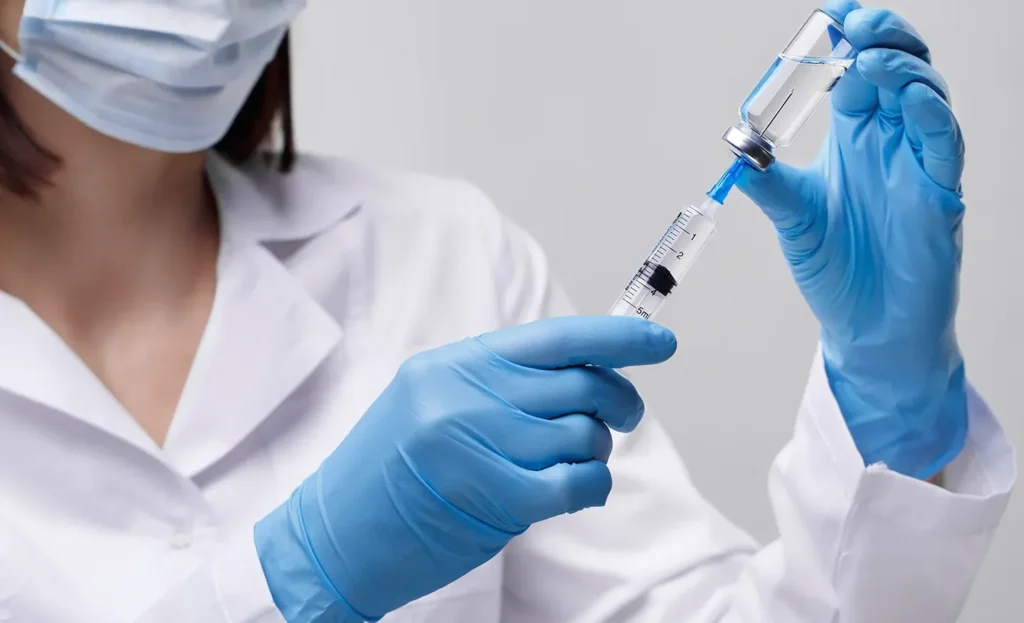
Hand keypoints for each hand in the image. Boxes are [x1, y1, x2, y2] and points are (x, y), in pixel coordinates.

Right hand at [254, 316, 676, 621]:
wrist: (331, 539)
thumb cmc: (388, 475)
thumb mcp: (432, 403)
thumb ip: (501, 385)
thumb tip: (586, 372)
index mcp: (454, 365)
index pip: (555, 338)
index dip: (617, 337)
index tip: (659, 342)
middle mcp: (464, 395)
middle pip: (580, 383)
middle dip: (620, 401)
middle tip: (625, 418)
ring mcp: (474, 444)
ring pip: (583, 433)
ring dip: (596, 451)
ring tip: (572, 463)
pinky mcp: (489, 496)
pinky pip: (575, 481)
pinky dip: (591, 486)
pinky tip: (577, 490)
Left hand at [737, 0, 966, 479]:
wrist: (866, 329)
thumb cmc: (837, 271)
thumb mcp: (791, 218)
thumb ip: (767, 182)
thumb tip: (734, 149)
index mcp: (855, 139)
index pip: (856, 71)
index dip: (848, 38)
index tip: (828, 16)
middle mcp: (889, 143)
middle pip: (898, 68)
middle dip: (880, 37)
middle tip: (853, 22)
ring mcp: (918, 165)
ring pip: (926, 96)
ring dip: (901, 70)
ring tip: (868, 59)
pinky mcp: (939, 195)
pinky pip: (943, 145)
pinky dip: (929, 116)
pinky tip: (907, 100)